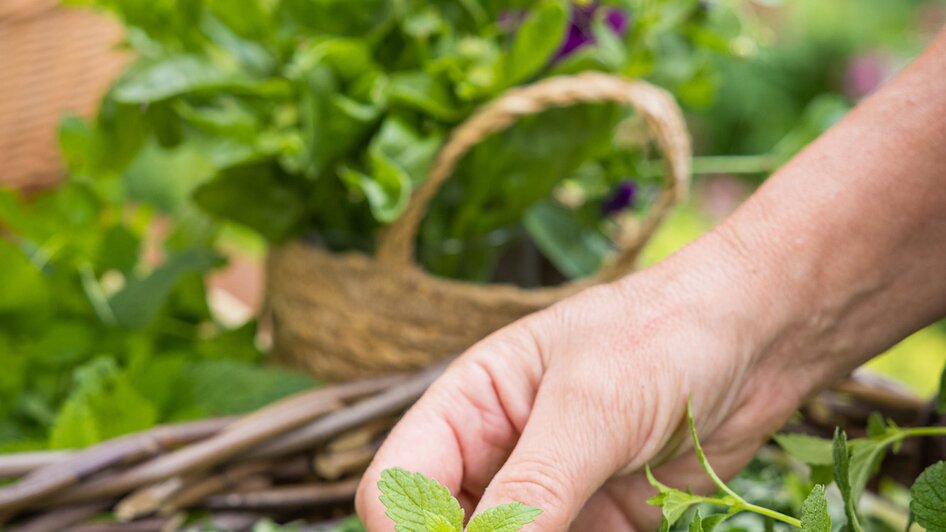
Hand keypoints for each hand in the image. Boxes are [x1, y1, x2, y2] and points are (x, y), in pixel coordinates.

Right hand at [355, 237, 812, 530]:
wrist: (757, 339)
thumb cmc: (662, 335)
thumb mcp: (591, 405)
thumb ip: (533, 488)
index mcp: (467, 406)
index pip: (397, 487)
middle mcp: (496, 455)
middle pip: (447, 530)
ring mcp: (547, 494)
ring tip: (596, 527)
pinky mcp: (597, 523)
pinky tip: (623, 529)